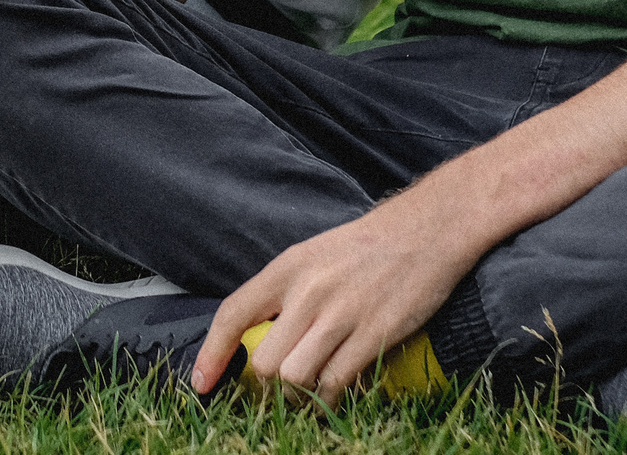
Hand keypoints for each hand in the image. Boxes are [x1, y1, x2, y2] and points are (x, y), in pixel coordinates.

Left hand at [189, 185, 485, 402]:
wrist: (426, 231)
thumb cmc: (367, 247)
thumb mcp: (314, 256)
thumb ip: (285, 293)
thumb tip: (257, 339)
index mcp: (287, 268)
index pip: (233, 314)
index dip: (210, 353)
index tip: (200, 383)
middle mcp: (308, 291)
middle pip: (264, 363)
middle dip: (268, 386)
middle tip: (281, 389)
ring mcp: (342, 314)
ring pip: (296, 378)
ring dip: (300, 394)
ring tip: (311, 390)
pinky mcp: (375, 333)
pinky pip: (337, 382)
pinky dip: (332, 396)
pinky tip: (339, 388)